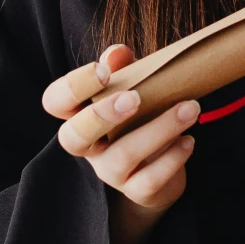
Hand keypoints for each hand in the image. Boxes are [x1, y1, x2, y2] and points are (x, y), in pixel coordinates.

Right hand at [43, 43, 199, 243]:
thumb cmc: (139, 119)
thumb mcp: (132, 88)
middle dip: (101, 116)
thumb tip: (117, 52)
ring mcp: (110, 172)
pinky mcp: (137, 191)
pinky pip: (149, 180)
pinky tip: (189, 140)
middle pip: (73, 137)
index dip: (73, 87)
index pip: (54, 102)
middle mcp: (89, 147)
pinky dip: (173, 158)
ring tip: (190, 109)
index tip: (104, 71)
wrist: (159, 169)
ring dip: (159, 129)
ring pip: (122, 156)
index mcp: (79, 116)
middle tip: (135, 98)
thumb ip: (124, 69)